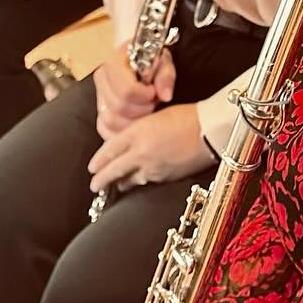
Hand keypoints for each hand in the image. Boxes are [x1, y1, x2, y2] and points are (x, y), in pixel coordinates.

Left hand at [87, 102, 205, 199]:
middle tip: (94, 185)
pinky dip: (139, 182)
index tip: (92, 167)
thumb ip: (138, 131)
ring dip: (121, 183)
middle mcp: (141, 152)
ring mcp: (153, 167)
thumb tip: (128, 143)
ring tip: (116, 186)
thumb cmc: (188, 117)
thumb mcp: (155, 117)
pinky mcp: (165, 177)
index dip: (98, 161)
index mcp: (137, 133)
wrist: (210, 131)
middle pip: (114, 170)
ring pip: (130, 180)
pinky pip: (147, 181)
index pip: (109, 150)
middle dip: (101, 179)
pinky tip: (139, 181)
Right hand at [93, 46, 175, 138]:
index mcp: (113, 64)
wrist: (140, 60)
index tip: (154, 92)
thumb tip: (165, 96)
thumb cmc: (151, 60)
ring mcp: (99, 97)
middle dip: (141, 111)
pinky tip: (136, 125)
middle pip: (119, 108)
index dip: (145, 97)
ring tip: (145, 111)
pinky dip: (121, 132)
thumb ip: (165, 76)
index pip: (127, 91)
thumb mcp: (163, 62)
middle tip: (152, 103)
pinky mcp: (99, 112)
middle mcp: (102, 80)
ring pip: (110, 122)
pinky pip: (105, 129)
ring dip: (133, 123)